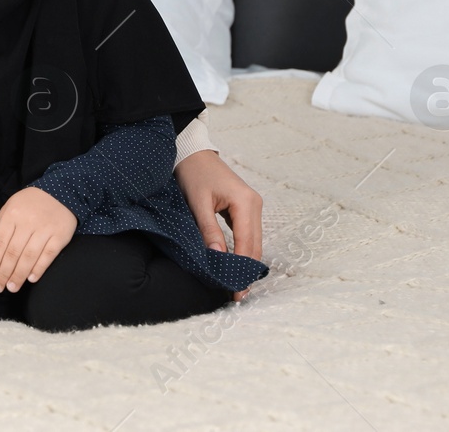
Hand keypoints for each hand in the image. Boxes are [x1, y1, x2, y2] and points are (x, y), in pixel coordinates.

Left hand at [0, 187, 76, 292]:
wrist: (59, 193)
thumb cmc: (29, 204)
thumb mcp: (10, 208)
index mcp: (12, 215)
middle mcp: (28, 222)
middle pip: (13, 252)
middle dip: (3, 273)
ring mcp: (45, 229)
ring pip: (29, 256)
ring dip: (19, 275)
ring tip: (11, 288)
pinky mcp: (60, 236)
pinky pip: (48, 255)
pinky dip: (39, 268)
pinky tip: (31, 279)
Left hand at [174, 149, 262, 300]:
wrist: (193, 152)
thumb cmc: (194, 173)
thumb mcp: (198, 203)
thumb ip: (209, 230)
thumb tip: (218, 257)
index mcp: (246, 203)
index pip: (247, 244)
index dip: (242, 269)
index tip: (235, 290)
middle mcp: (255, 205)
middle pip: (254, 245)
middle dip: (246, 270)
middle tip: (236, 295)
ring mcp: (253, 206)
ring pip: (253, 241)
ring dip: (245, 262)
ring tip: (235, 285)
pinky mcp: (246, 208)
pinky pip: (247, 234)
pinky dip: (242, 250)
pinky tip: (235, 264)